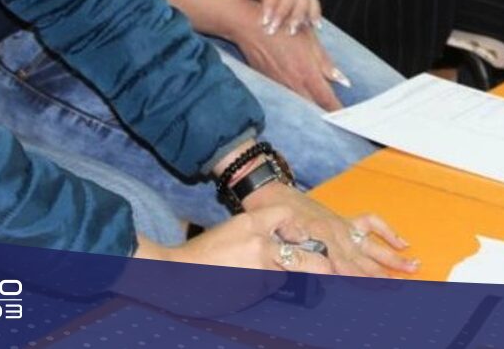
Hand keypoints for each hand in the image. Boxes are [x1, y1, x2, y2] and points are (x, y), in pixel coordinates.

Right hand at [126, 206, 331, 315]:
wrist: (175, 275)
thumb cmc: (202, 254)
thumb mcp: (233, 230)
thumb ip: (260, 232)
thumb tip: (290, 242)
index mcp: (250, 221)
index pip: (287, 214)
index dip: (298, 227)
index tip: (302, 237)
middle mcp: (260, 242)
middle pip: (307, 255)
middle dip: (321, 265)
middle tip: (328, 271)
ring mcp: (259, 268)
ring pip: (286, 274)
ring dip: (281, 276)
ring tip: (252, 274)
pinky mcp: (254, 289)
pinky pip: (270, 289)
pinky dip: (263, 288)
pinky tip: (242, 286)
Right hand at [235, 7, 345, 110]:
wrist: (251, 27)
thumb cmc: (284, 30)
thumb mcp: (311, 42)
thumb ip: (327, 64)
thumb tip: (344, 81)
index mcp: (307, 74)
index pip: (326, 100)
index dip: (337, 111)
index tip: (348, 119)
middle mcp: (293, 84)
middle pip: (313, 107)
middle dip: (325, 113)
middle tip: (338, 119)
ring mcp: (279, 86)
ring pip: (299, 103)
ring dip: (310, 108)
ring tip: (322, 112)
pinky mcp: (268, 84)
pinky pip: (285, 96)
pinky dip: (295, 100)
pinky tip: (301, 98)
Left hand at [244, 183, 418, 277]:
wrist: (269, 191)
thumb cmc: (270, 218)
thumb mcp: (275, 241)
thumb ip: (295, 258)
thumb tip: (311, 275)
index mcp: (317, 238)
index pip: (340, 265)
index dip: (353, 278)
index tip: (367, 290)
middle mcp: (333, 232)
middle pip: (361, 259)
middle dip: (379, 275)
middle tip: (398, 286)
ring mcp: (341, 225)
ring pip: (371, 245)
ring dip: (391, 257)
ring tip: (412, 266)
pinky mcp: (344, 219)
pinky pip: (371, 223)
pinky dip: (387, 231)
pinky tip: (402, 242)